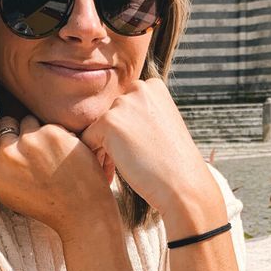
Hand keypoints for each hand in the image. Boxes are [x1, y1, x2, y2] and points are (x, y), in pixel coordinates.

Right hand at [0, 115, 115, 238]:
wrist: (80, 212)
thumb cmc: (45, 205)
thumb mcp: (7, 192)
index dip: (2, 137)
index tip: (14, 145)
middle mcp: (5, 154)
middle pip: (8, 123)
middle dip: (20, 133)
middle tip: (37, 154)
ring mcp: (28, 141)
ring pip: (30, 121)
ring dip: (40, 133)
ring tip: (53, 157)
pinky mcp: (52, 134)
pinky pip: (52, 125)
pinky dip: (60, 136)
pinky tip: (66, 156)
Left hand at [80, 78, 219, 216]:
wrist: (184, 184)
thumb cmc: (174, 163)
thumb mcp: (162, 126)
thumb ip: (142, 115)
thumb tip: (116, 120)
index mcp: (154, 87)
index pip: (125, 106)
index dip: (127, 131)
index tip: (137, 152)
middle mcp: (138, 88)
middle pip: (110, 115)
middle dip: (112, 140)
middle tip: (125, 165)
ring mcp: (123, 104)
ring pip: (97, 128)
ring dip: (102, 149)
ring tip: (115, 173)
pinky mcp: (108, 122)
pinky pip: (86, 140)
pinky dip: (93, 159)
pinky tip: (109, 176)